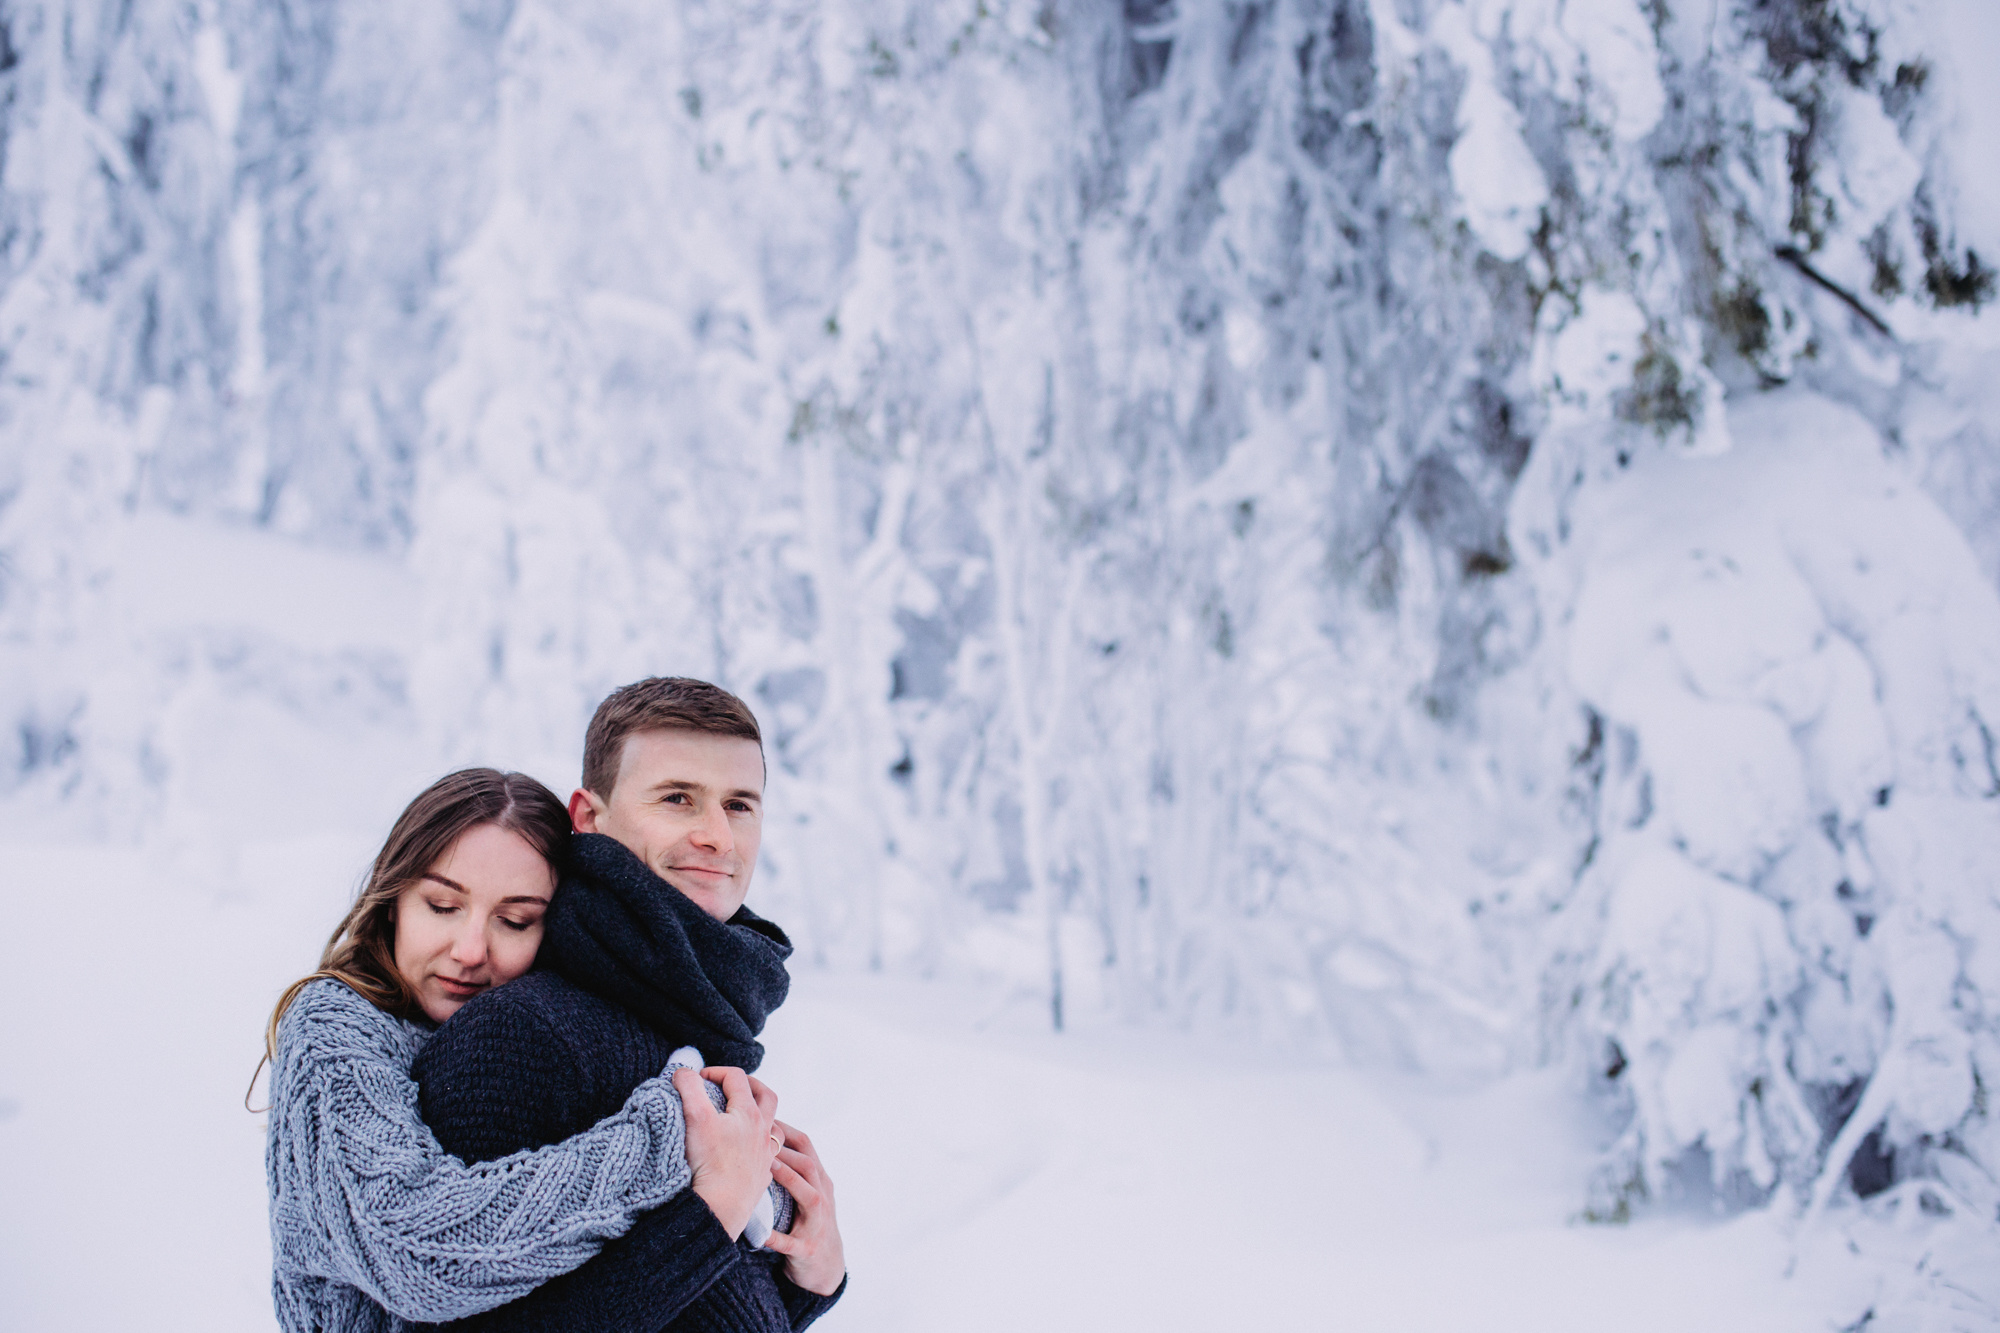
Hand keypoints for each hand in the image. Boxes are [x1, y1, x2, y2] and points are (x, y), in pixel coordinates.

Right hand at [674, 1067, 779, 1239]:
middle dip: (749, 1085)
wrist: (720, 1208)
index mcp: (749, 1113)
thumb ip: (689, 1088)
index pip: (736, 1078)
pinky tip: (746, 1149)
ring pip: (773, 1125)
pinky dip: (759, 1145)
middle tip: (730, 1085)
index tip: (697, 1079)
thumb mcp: (695, 1117)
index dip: (715, 1072)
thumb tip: (684, 1072)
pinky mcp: (762, 1175)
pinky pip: (769, 1154)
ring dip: (760, 1115)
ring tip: (742, 1116)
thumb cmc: (709, 1163)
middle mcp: (763, 1131)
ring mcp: (765, 1154)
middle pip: (766, 1096)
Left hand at [762, 1122, 845, 1295]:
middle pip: (809, 1166)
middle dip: (785, 1150)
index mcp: (819, 1180)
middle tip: (757, 1136)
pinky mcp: (808, 1249)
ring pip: (809, 1196)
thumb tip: (759, 1137)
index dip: (785, 1129)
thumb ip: (790, 1168)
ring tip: (766, 1168)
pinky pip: (791, 1243)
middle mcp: (822, 1197)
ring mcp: (818, 1224)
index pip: (806, 1146)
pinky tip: (759, 1233)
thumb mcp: (807, 1192)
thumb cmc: (808, 1223)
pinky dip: (776, 1238)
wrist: (826, 1267)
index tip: (761, 1117)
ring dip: (789, 1180)